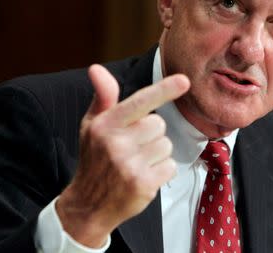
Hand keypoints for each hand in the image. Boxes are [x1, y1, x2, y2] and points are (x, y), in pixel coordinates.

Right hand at [56, 64, 189, 247]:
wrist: (88, 204)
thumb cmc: (95, 159)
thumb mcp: (92, 126)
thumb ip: (103, 97)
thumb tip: (96, 68)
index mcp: (105, 125)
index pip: (140, 102)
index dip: (164, 90)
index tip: (184, 81)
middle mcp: (116, 143)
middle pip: (159, 124)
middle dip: (151, 134)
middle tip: (132, 147)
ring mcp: (129, 165)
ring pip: (166, 145)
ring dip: (157, 154)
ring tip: (136, 163)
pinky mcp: (142, 184)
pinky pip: (170, 166)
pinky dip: (161, 171)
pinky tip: (143, 177)